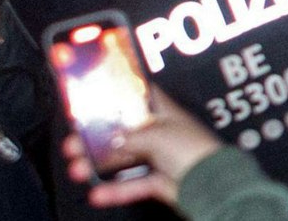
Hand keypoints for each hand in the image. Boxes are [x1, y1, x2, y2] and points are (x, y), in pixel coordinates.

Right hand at [63, 87, 223, 208]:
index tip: (96, 97)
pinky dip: (114, 189)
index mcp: (164, 113)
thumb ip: (130, 136)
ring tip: (77, 167)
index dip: (119, 95)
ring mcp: (158, 158)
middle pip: (122, 132)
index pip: (139, 97)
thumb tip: (112, 140)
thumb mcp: (157, 135)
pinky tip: (97, 192)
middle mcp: (160, 133)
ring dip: (98, 165)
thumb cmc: (195, 150)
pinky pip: (130, 185)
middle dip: (96, 138)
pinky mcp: (157, 182)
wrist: (212, 185)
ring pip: (122, 160)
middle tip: (75, 141)